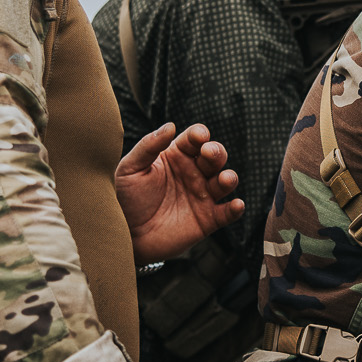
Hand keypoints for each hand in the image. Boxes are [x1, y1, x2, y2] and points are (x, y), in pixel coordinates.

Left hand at [115, 122, 243, 262]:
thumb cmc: (126, 198)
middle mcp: (193, 173)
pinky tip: (236, 205)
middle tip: (209, 153)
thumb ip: (148, 146)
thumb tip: (170, 125)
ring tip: (225, 179)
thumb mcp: (130, 169)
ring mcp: (202, 196)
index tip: (198, 136)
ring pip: (225, 181)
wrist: (125, 235)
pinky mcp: (207, 219)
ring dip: (229, 178)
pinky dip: (235, 209)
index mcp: (176, 156)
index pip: (194, 139)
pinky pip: (226, 213)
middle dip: (216, 152)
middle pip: (214, 156)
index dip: (199, 135)